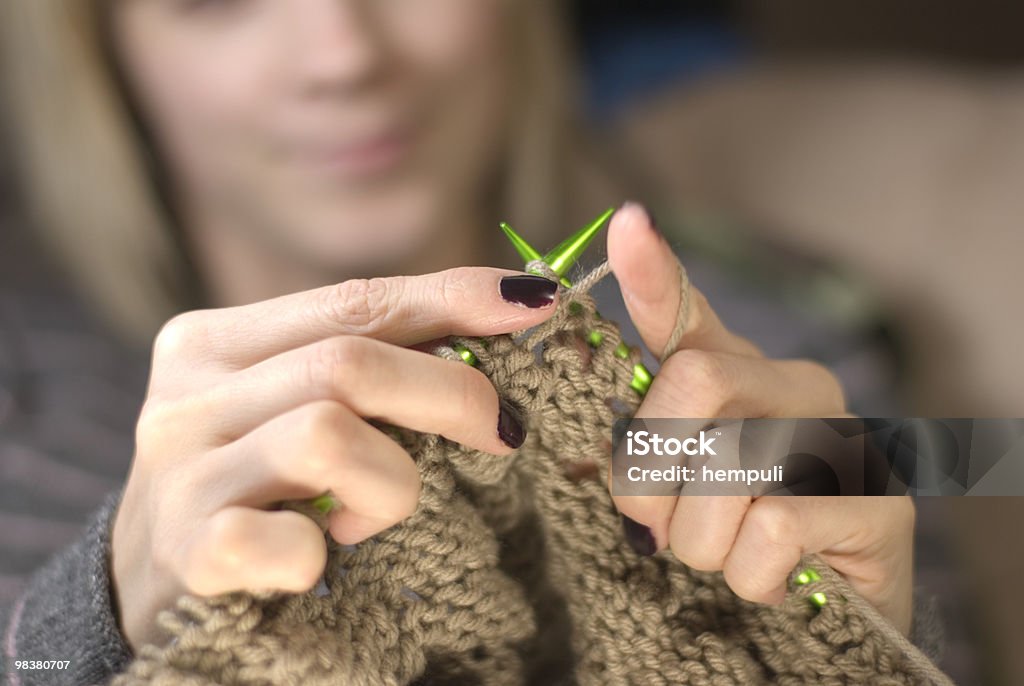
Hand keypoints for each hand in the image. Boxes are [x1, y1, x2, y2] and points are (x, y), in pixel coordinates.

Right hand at [111, 268, 559, 651]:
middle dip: (452, 393)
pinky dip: (324, 553)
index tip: (533, 301)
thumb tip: (500, 314)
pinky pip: (286, 540)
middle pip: (348, 362)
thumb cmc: (252, 484)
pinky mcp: (187, 551)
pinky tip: (318, 560)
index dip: (451, 297)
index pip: (353, 302)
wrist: (153, 584)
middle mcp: (186, 397)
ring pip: (328, 437)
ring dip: (389, 485)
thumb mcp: (291, 407)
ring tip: (371, 517)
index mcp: (214, 342)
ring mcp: (180, 474)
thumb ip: (366, 363)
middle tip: (502, 432)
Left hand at [607, 203, 914, 636]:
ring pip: (726, 472)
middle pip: (694, 383)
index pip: (688, 315)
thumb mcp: (677, 484)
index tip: (628, 223)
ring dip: (698, 541)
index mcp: (739, 374)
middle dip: (649, 472)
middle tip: (655, 523)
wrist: (828, 611)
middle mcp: (797, 386)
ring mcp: (845, 439)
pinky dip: (748, 574)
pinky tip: (773, 575)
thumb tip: (591, 411)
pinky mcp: (879, 505)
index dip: (655, 273)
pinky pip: (769, 532)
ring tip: (725, 554)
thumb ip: (638, 445)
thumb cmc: (736, 537)